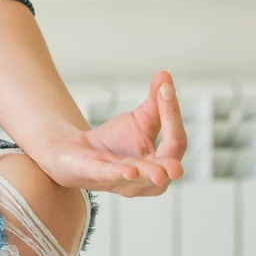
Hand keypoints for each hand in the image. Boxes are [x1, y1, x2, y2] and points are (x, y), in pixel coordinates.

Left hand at [29, 70, 185, 196]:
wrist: (77, 153)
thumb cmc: (115, 141)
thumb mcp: (140, 119)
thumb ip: (156, 101)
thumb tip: (166, 75)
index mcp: (161, 164)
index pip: (175, 142)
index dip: (171, 115)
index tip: (165, 89)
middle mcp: (147, 181)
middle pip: (164, 166)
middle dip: (169, 167)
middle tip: (177, 168)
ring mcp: (122, 181)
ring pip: (139, 177)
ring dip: (147, 173)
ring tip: (159, 174)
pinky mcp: (94, 175)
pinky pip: (108, 175)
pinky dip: (118, 172)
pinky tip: (129, 171)